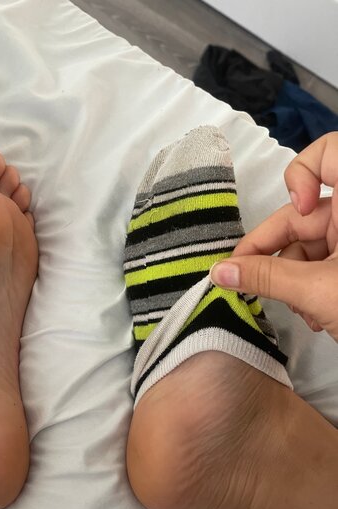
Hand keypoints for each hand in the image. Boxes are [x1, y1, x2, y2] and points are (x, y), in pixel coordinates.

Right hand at [210, 132, 337, 340]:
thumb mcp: (319, 292)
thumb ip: (266, 279)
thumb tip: (220, 272)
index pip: (327, 154)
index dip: (302, 173)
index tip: (297, 209)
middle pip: (300, 217)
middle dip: (275, 253)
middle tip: (245, 282)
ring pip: (306, 247)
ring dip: (290, 279)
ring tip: (299, 311)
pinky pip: (319, 266)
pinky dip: (308, 289)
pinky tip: (315, 316)